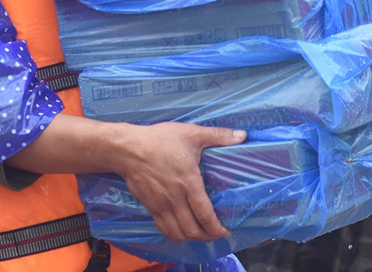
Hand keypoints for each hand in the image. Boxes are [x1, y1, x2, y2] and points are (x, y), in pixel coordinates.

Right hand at [114, 122, 245, 242]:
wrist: (128, 149)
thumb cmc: (160, 140)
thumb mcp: (192, 133)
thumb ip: (218, 136)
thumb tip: (242, 135)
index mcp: (188, 183)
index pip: (204, 215)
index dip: (217, 228)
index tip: (226, 230)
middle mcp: (175, 199)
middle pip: (192, 230)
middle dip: (207, 236)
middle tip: (216, 233)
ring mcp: (161, 205)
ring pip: (177, 233)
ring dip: (191, 238)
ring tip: (201, 234)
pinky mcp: (150, 206)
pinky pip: (163, 228)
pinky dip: (174, 234)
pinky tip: (181, 230)